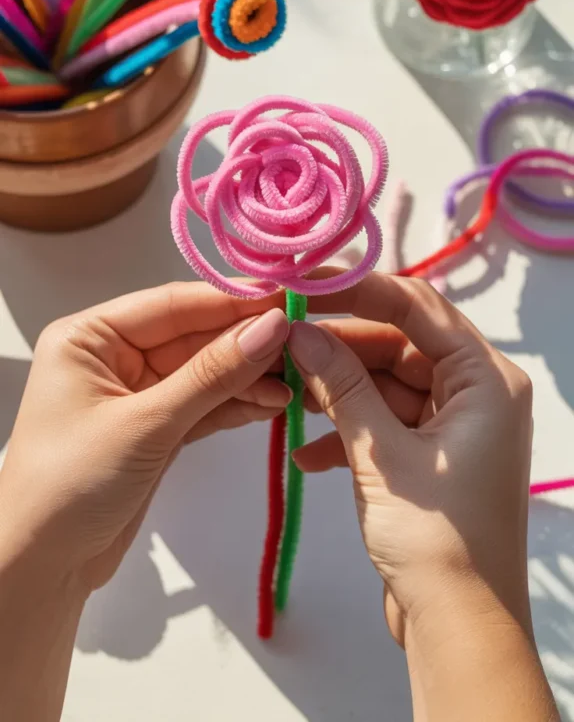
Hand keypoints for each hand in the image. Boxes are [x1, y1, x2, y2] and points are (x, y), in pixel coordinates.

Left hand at [0, 282, 294, 593]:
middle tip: (301, 342)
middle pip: (194, 335)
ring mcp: (137, 393)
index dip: (232, 300)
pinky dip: (237, 404)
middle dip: (246, 341)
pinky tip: (273, 403)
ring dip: (248, 377)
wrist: (41, 569)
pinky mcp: (156, 429)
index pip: (172, 303)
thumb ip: (212, 375)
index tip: (285, 298)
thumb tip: (273, 326)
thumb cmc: (70, 486)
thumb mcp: (146, 423)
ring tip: (296, 382)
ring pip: (205, 371)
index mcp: (91, 336)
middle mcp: (112, 355)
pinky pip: (205, 404)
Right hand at [286, 274, 558, 721]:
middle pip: (399, 342)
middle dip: (340, 346)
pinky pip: (386, 420)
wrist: (458, 627)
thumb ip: (341, 384)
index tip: (305, 285)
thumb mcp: (380, 454)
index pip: (419, 307)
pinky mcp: (432, 455)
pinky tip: (306, 453)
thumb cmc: (437, 540)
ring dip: (338, 390)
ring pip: (386, 381)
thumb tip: (299, 330)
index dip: (359, 289)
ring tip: (287, 394)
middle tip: (283, 341)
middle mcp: (478, 393)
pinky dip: (348, 430)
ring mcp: (455, 424)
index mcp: (487, 380)